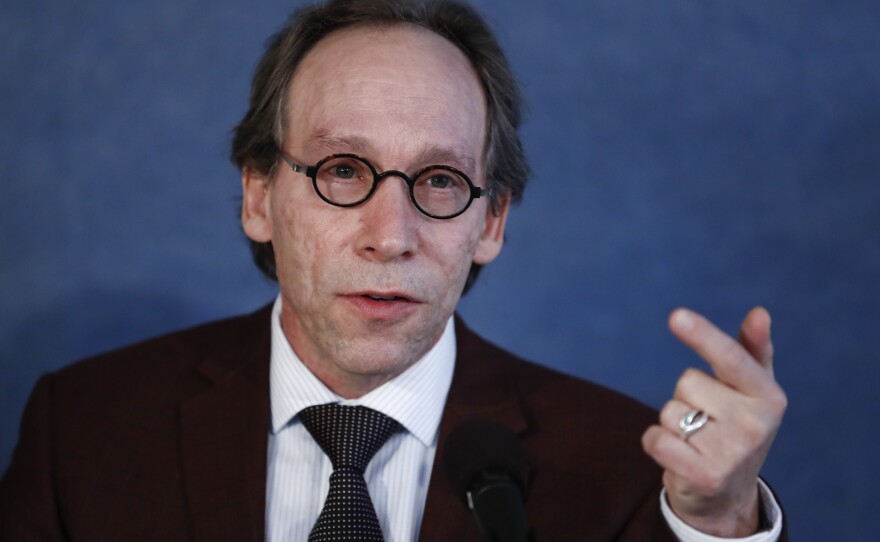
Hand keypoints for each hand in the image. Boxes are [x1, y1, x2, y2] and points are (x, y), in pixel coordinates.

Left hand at [641, 307, 786, 536]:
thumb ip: (752, 349)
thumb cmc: (735, 427)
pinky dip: (656, 443)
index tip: (676, 316)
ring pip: (669, 410)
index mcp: (769, 396)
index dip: (702, 335)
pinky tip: (678, 456)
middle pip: (686, 382)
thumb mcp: (750, 389)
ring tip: (697, 441)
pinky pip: (655, 439)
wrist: (728, 494)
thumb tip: (759, 313)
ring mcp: (732, 453)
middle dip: (687, 397)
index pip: (730, 357)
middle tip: (707, 421)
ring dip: (673, 423)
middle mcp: (755, 424)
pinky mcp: (704, 476)